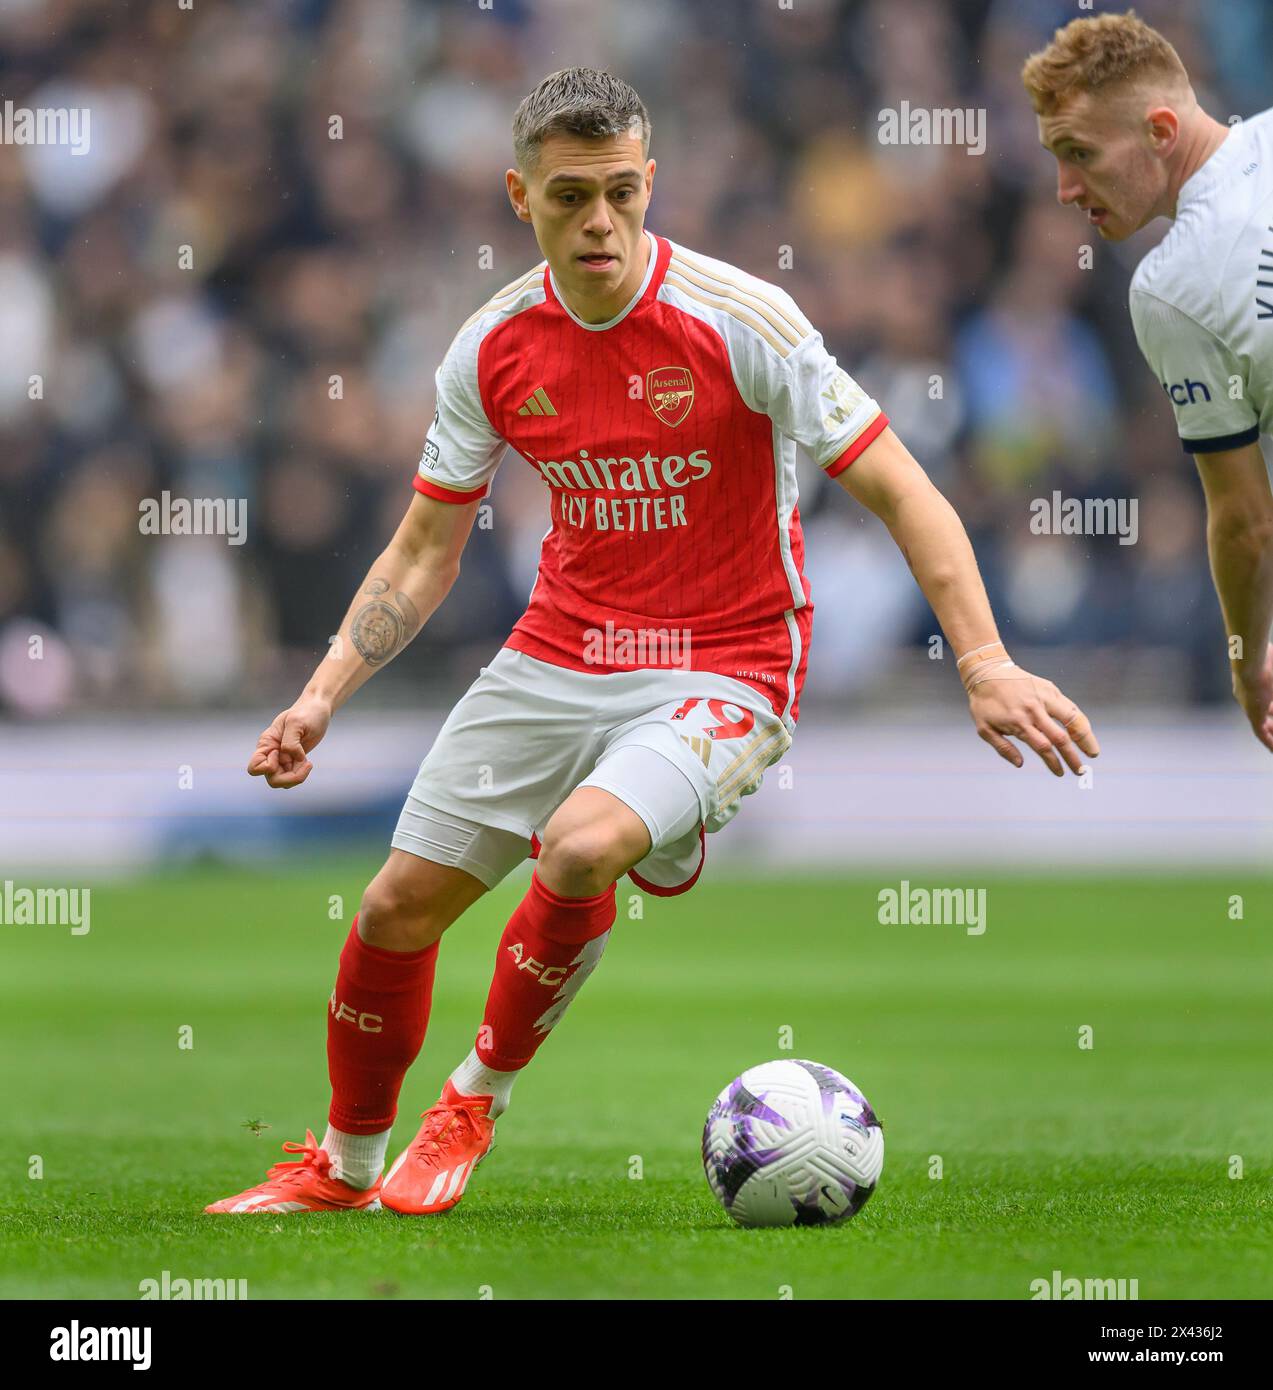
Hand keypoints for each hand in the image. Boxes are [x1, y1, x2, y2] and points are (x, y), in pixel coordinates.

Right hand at [247, 694, 331, 788]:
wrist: (317, 710)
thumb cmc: (306, 713)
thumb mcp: (297, 723)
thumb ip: (291, 743)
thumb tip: (294, 759)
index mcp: (266, 743)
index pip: (254, 768)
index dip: (268, 768)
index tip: (280, 753)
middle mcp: (271, 754)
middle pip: (272, 779)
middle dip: (289, 778)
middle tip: (304, 762)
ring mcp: (281, 759)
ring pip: (281, 782)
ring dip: (296, 777)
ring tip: (308, 763)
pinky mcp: (292, 762)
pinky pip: (292, 778)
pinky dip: (301, 774)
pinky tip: (308, 762)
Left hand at [969, 667, 1098, 776]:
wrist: (987, 671)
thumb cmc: (984, 703)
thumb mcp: (984, 728)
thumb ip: (1003, 748)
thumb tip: (1020, 764)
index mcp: (1019, 722)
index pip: (1043, 747)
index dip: (1054, 763)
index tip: (1061, 773)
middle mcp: (1034, 710)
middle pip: (1060, 737)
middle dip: (1073, 757)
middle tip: (1081, 771)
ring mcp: (1044, 697)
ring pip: (1072, 718)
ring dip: (1085, 737)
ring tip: (1093, 752)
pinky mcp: (1050, 689)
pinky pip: (1069, 706)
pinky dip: (1079, 720)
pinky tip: (1084, 731)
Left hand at [1233, 643, 1272, 752]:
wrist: (1250, 660)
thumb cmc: (1266, 656)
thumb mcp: (1272, 664)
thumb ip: (1272, 670)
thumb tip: (1270, 654)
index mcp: (1249, 684)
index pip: (1261, 698)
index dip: (1271, 705)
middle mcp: (1246, 697)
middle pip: (1261, 713)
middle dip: (1271, 721)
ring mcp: (1248, 706)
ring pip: (1262, 725)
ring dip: (1272, 733)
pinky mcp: (1252, 715)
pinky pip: (1260, 733)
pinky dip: (1269, 742)